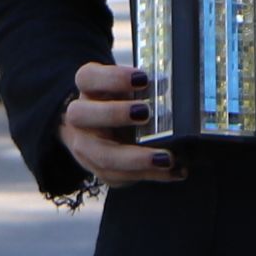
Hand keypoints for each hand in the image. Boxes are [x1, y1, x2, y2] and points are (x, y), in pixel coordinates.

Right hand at [60, 60, 179, 184]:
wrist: (98, 131)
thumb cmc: (120, 104)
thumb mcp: (127, 90)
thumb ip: (145, 89)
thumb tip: (176, 92)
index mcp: (88, 90)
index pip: (87, 78)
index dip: (112, 77)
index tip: (142, 78)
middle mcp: (79, 118)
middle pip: (81, 114)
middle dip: (114, 114)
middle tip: (144, 113)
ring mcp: (85, 147)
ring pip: (102, 156)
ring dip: (136, 159)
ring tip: (166, 158)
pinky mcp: (99, 170)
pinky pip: (122, 177)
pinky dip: (151, 174)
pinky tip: (175, 171)